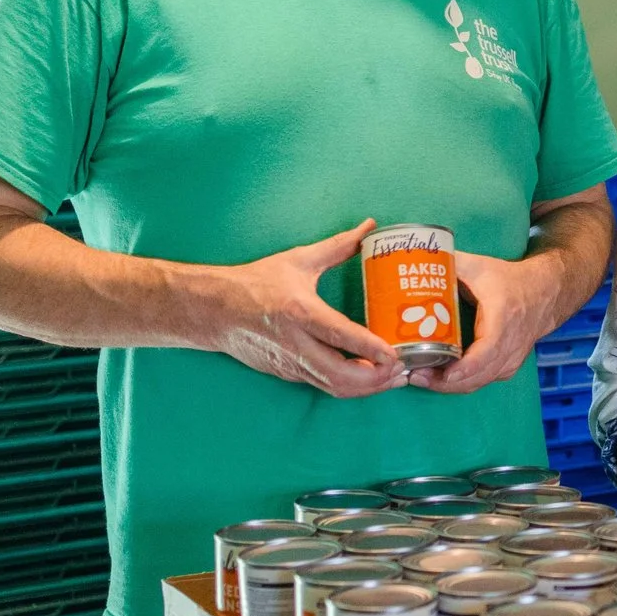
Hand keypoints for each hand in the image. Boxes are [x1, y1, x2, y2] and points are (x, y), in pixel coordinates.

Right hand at [201, 221, 407, 397]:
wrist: (214, 310)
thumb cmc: (255, 283)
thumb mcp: (297, 261)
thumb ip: (337, 247)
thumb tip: (368, 227)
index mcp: (300, 312)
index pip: (341, 336)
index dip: (370, 348)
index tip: (395, 353)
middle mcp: (295, 343)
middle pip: (340, 375)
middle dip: (375, 379)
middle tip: (402, 369)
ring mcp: (290, 363)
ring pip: (333, 387)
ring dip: (366, 388)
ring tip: (393, 377)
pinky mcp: (287, 374)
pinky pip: (322, 385)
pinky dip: (349, 386)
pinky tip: (369, 378)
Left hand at [408, 248, 568, 395]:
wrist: (544, 294)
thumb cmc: (510, 280)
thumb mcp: (481, 267)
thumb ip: (451, 262)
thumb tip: (420, 262)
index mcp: (502, 319)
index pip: (488, 351)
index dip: (466, 366)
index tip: (445, 372)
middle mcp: (510, 345)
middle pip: (479, 375)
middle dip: (446, 381)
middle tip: (416, 376)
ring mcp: (511, 359)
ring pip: (480, 382)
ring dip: (451, 386)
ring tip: (422, 379)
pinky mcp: (508, 366)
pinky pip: (484, 381)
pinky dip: (462, 384)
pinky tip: (441, 379)